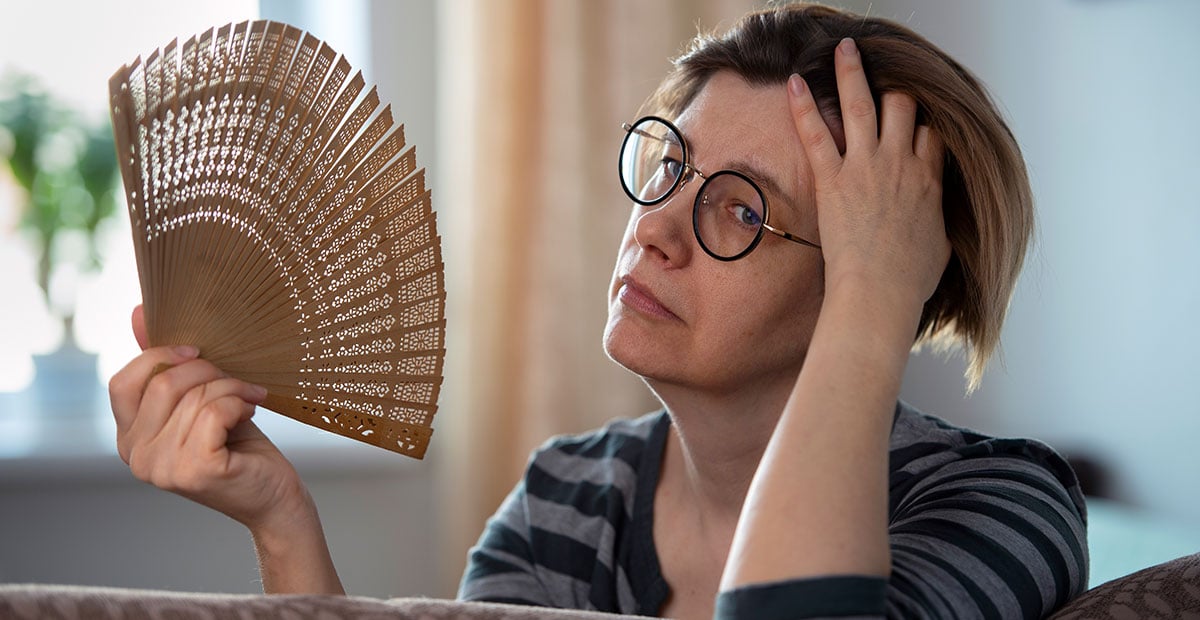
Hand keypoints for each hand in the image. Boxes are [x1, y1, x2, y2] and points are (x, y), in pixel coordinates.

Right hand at [109, 305, 310, 532]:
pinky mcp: (195, 471)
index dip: (160, 356)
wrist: (273, 494)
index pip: (122, 382)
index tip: (199, 351)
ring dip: (232, 389)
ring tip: (249, 401)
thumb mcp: (198, 399)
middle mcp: (136, 457)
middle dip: (209, 371)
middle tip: (238, 381)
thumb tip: (138, 311)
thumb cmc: (238, 445)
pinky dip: (238, 404)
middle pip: (164, 383)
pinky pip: (214, 412)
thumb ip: (165, 363)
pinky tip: (250, 415)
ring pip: (195, 396)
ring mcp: (162, 468)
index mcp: (129, 438)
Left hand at [789, 37, 949, 308]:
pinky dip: (804, 105)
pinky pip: (816, 133)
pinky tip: (795, 81)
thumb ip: (939, 223)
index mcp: (930, 181)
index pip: (932, 134)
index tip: (914, 121)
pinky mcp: (833, 179)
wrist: (880, 293)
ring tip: (845, 48)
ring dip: (853, 71)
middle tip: (883, 76)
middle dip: (894, 89)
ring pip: (863, 104)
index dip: (923, 124)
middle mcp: (901, 164)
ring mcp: (866, 167)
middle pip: (904, 107)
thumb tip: (937, 223)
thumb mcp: (941, 248)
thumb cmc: (909, 282)